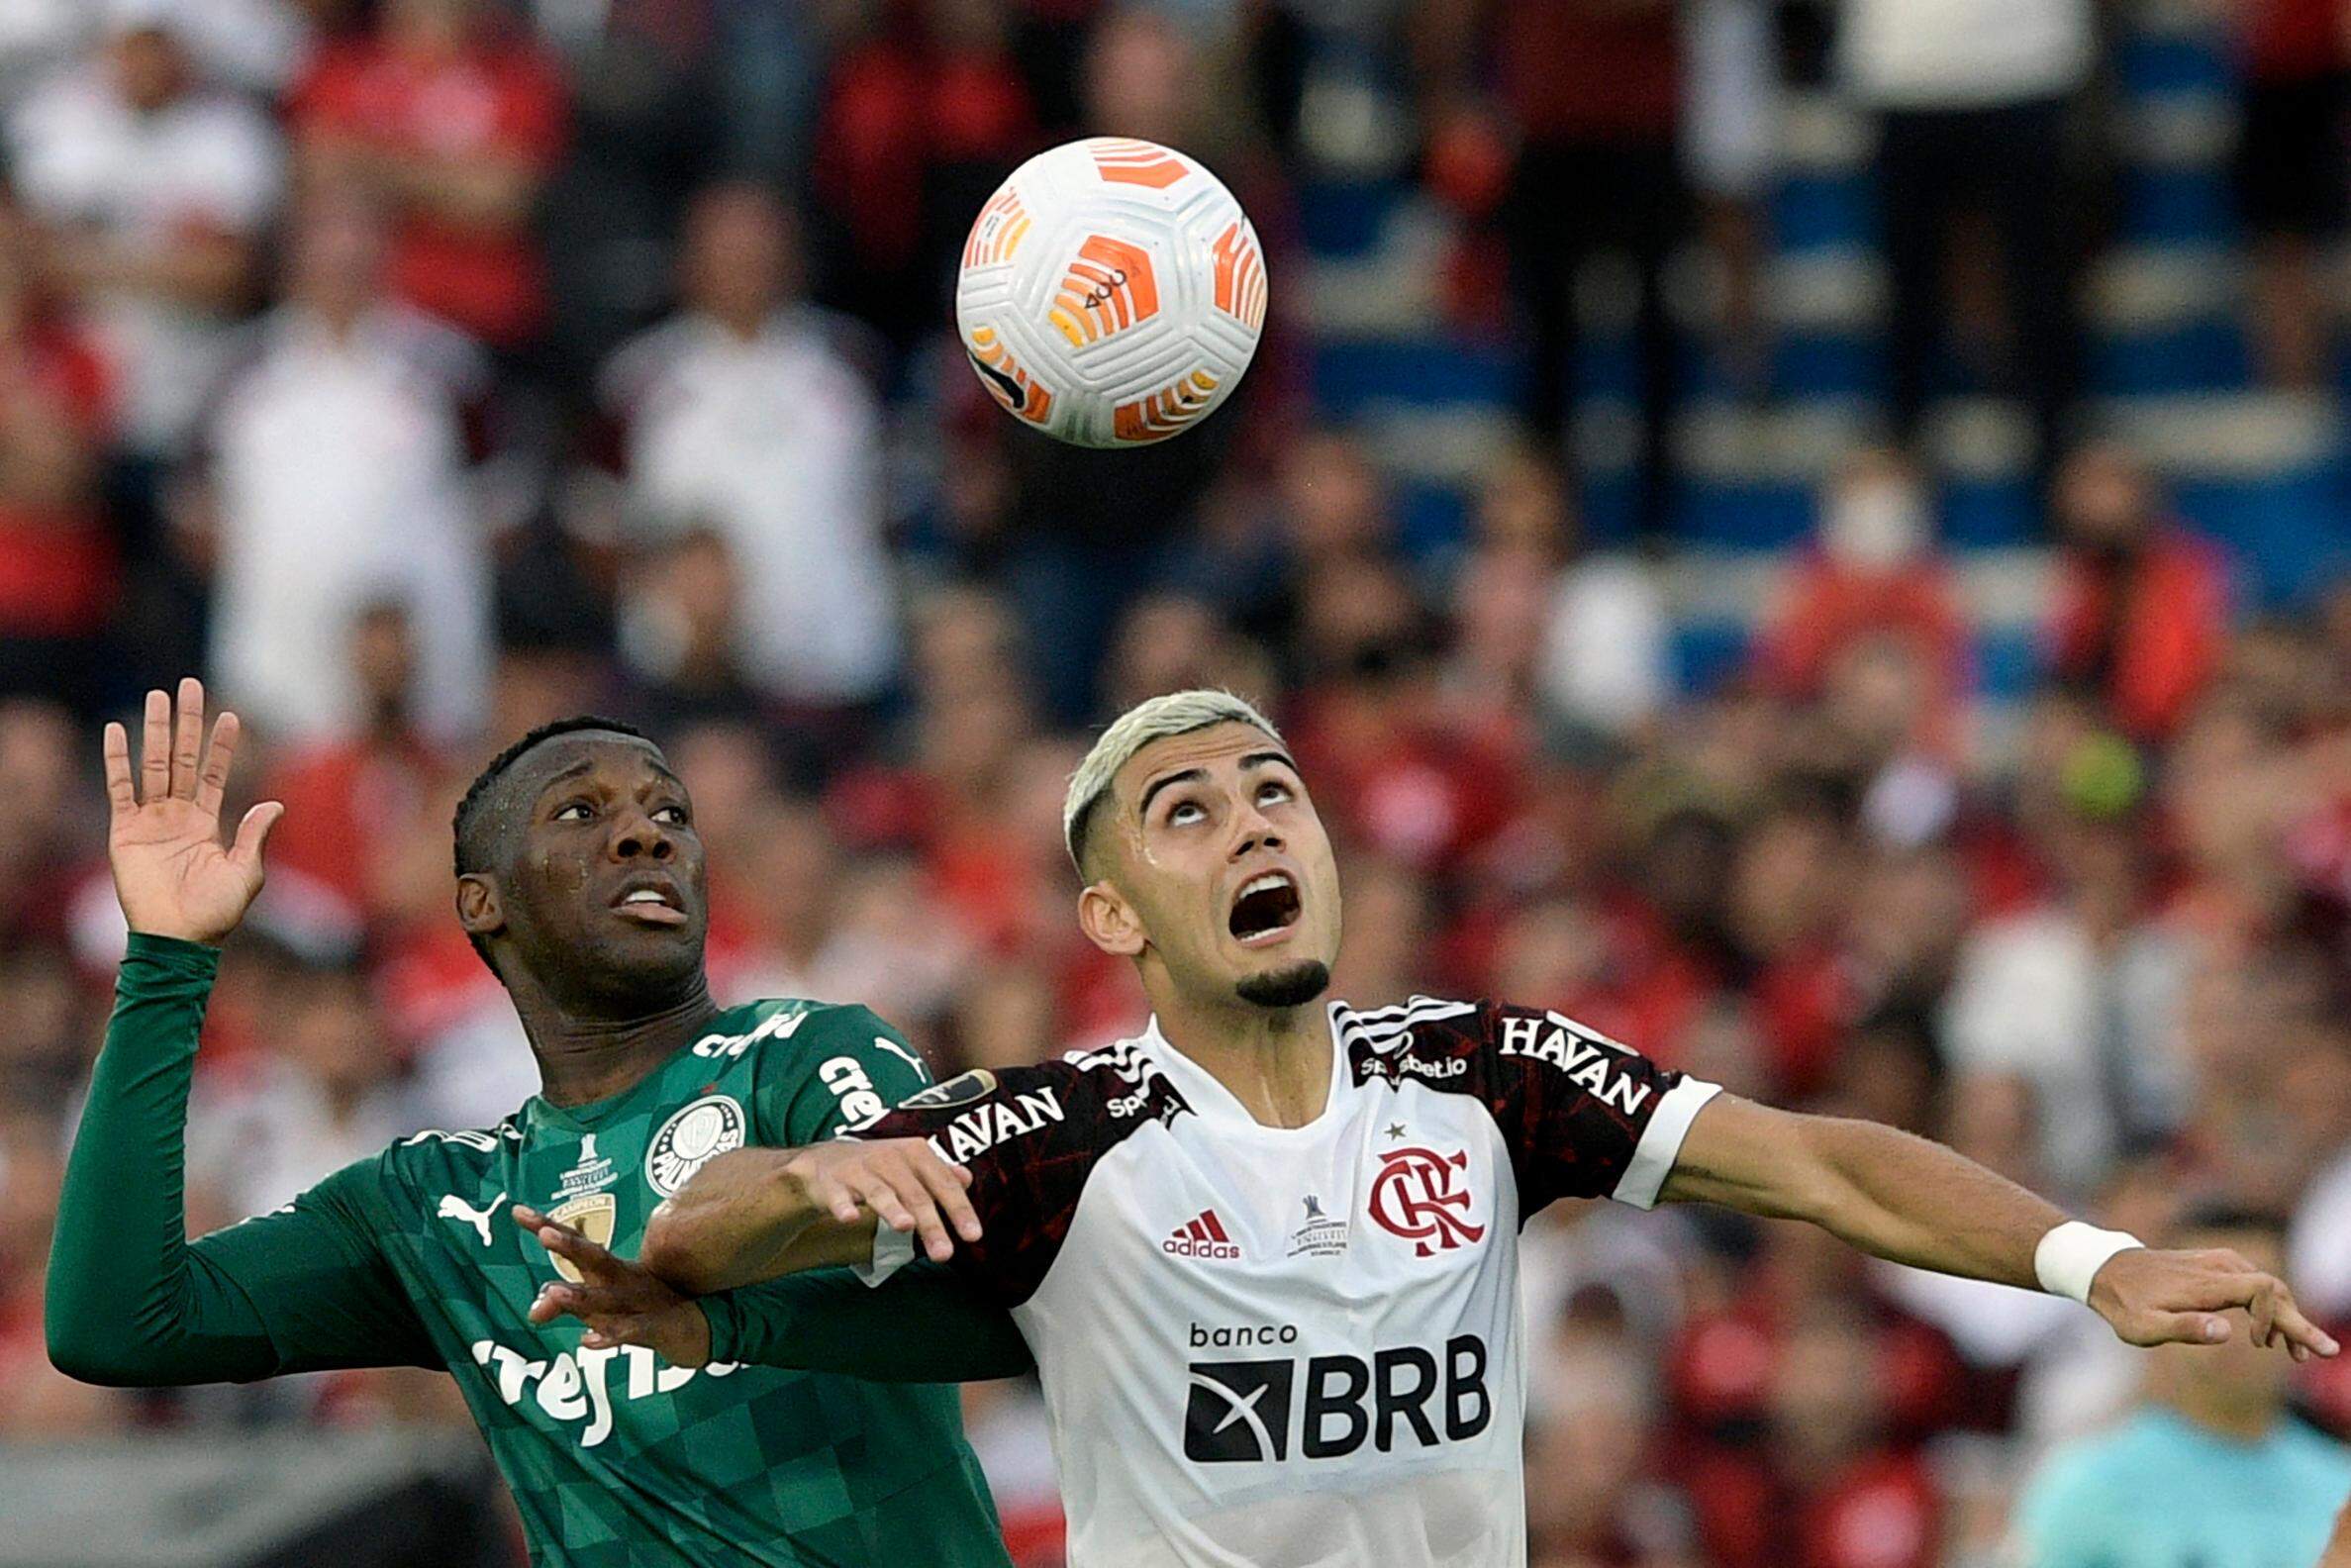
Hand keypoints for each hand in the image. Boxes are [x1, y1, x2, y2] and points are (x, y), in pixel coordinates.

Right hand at [104, 679, 281, 944]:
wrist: (179, 940)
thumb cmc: (216, 914)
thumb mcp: (246, 873)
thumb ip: (256, 836)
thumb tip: (275, 803)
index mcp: (207, 823)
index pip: (214, 773)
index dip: (221, 746)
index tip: (230, 715)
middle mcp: (178, 815)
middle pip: (182, 758)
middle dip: (187, 723)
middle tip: (190, 685)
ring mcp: (150, 821)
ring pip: (154, 765)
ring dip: (156, 730)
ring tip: (158, 696)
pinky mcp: (124, 831)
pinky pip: (120, 789)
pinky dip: (116, 760)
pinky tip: (115, 731)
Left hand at [517, 1206, 713, 1366]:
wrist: (707, 1325)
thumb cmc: (650, 1309)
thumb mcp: (606, 1308)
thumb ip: (569, 1305)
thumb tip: (532, 1308)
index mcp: (612, 1270)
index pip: (576, 1244)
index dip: (548, 1227)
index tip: (518, 1211)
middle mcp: (624, 1280)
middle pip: (594, 1259)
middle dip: (569, 1247)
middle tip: (544, 1235)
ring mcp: (641, 1303)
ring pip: (608, 1299)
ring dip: (582, 1296)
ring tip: (557, 1294)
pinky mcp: (657, 1328)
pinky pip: (633, 1332)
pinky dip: (613, 1336)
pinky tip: (589, 1340)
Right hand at [773, 1137, 980, 1263]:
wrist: (824, 1162)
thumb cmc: (878, 1168)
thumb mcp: (911, 1165)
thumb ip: (939, 1175)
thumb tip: (968, 1179)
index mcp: (915, 1154)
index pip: (943, 1183)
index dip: (960, 1209)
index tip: (973, 1236)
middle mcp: (890, 1158)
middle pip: (915, 1194)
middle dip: (931, 1224)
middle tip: (944, 1254)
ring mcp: (860, 1170)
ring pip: (880, 1192)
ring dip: (893, 1208)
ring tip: (906, 1226)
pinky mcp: (832, 1183)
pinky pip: (838, 1197)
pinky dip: (843, 1206)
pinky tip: (849, 1219)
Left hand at [2089, 1246, 2339, 1360]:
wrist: (2105, 1269)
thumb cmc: (2124, 1305)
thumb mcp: (2143, 1328)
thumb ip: (2184, 1329)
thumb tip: (2226, 1331)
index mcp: (2205, 1284)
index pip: (2265, 1291)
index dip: (2280, 1318)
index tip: (2263, 1346)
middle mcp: (2217, 1266)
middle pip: (2275, 1288)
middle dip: (2298, 1322)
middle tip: (2316, 1355)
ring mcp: (2217, 1261)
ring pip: (2268, 1284)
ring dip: (2286, 1316)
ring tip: (2293, 1352)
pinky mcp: (2215, 1263)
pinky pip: (2255, 1280)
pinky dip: (2270, 1304)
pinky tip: (2265, 1331)